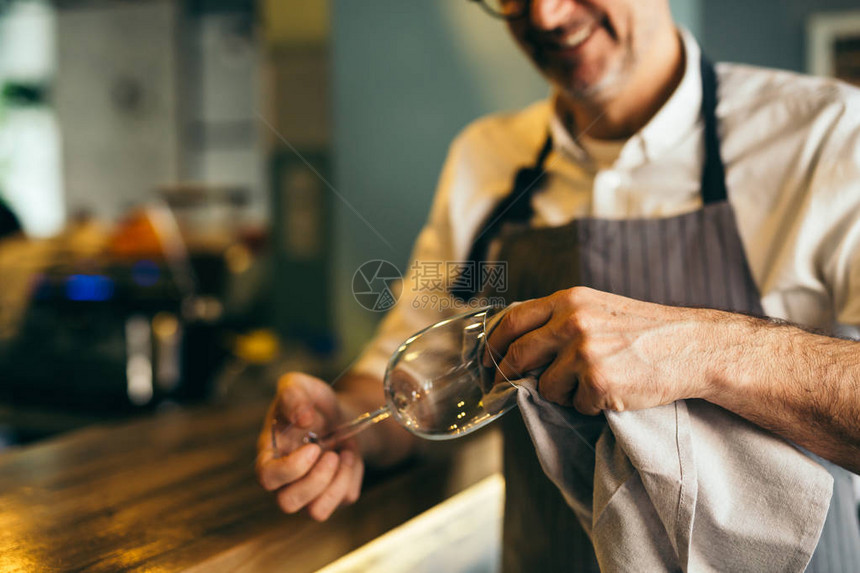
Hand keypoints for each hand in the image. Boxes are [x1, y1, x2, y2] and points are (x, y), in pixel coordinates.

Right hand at [256, 372, 363, 520]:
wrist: (339, 414)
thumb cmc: (312, 403)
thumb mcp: (300, 385)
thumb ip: (293, 393)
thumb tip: (302, 418)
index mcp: (270, 454)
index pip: (267, 477)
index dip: (290, 469)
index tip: (313, 448)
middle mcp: (286, 479)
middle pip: (288, 503)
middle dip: (316, 480)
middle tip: (331, 454)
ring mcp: (308, 491)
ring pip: (316, 511)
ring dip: (336, 481)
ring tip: (342, 454)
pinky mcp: (332, 494)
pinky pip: (343, 500)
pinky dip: (352, 478)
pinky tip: (349, 457)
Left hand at [483, 287, 720, 414]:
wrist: (690, 346)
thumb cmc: (645, 332)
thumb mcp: (598, 308)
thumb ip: (560, 318)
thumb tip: (518, 343)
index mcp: (569, 300)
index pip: (513, 320)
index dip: (492, 344)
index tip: (485, 360)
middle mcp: (572, 321)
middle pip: (518, 354)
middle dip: (506, 376)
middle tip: (502, 389)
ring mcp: (584, 351)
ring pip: (546, 386)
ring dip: (562, 394)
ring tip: (592, 385)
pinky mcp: (597, 381)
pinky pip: (575, 404)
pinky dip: (589, 406)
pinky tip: (612, 393)